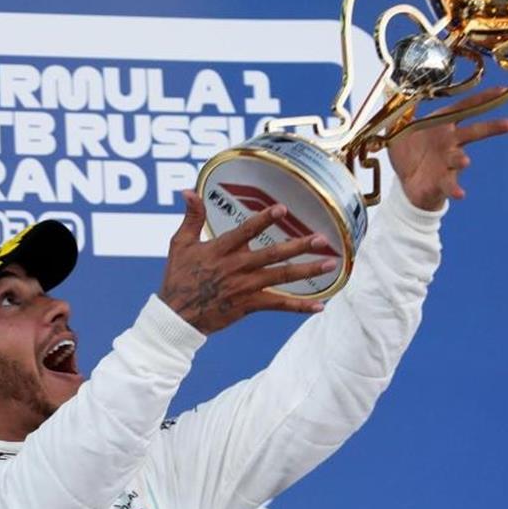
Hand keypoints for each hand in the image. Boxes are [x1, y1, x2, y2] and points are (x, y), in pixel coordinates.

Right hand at [159, 191, 334, 334]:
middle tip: (322, 238)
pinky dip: (299, 306)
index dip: (263, 220)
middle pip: (272, 254)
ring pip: (281, 277)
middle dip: (298, 246)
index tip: (282, 208)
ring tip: (330, 263)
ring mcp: (245, 287)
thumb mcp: (180, 244)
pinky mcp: (249, 305)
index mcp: (220, 250)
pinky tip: (320, 305)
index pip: (245, 231)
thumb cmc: (178, 277)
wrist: (177, 316)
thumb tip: (189, 191)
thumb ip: (191, 217)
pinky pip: (278, 305)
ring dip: (307, 271)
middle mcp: (236, 267)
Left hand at [388, 89, 507, 210]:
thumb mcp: (397, 130)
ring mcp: (447, 162)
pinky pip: (450, 185)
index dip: (482, 99)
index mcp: (441, 125)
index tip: (501, 91)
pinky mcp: (442, 181)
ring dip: (461, 159)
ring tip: (465, 160)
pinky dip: (455, 190)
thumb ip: (398, 112)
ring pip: (458, 158)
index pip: (463, 108)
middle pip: (472, 132)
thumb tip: (392, 91)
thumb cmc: (408, 152)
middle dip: (491, 127)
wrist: (406, 182)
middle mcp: (449, 142)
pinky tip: (460, 194)